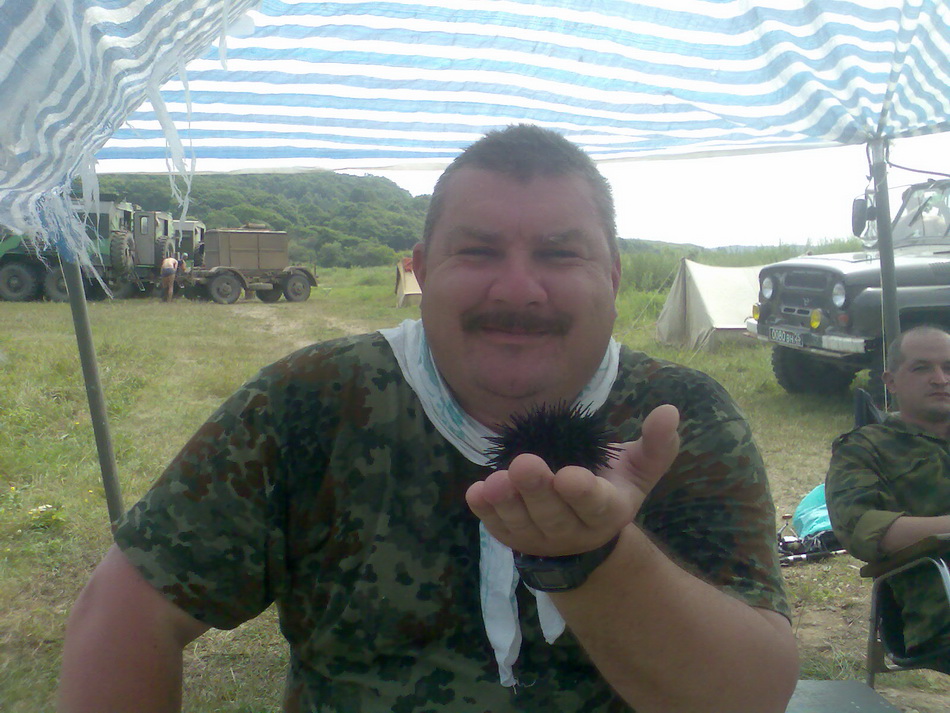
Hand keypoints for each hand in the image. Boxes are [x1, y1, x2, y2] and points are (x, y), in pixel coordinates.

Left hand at [466, 404, 680, 555]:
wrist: (583, 534)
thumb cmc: (610, 488)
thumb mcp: (638, 470)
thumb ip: (656, 444)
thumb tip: (669, 411)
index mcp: (606, 512)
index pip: (594, 505)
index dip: (581, 493)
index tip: (569, 476)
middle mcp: (571, 530)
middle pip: (552, 515)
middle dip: (537, 491)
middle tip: (524, 464)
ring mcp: (538, 537)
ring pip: (520, 523)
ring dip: (507, 502)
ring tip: (494, 481)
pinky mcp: (512, 536)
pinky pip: (496, 526)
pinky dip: (485, 512)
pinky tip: (475, 492)